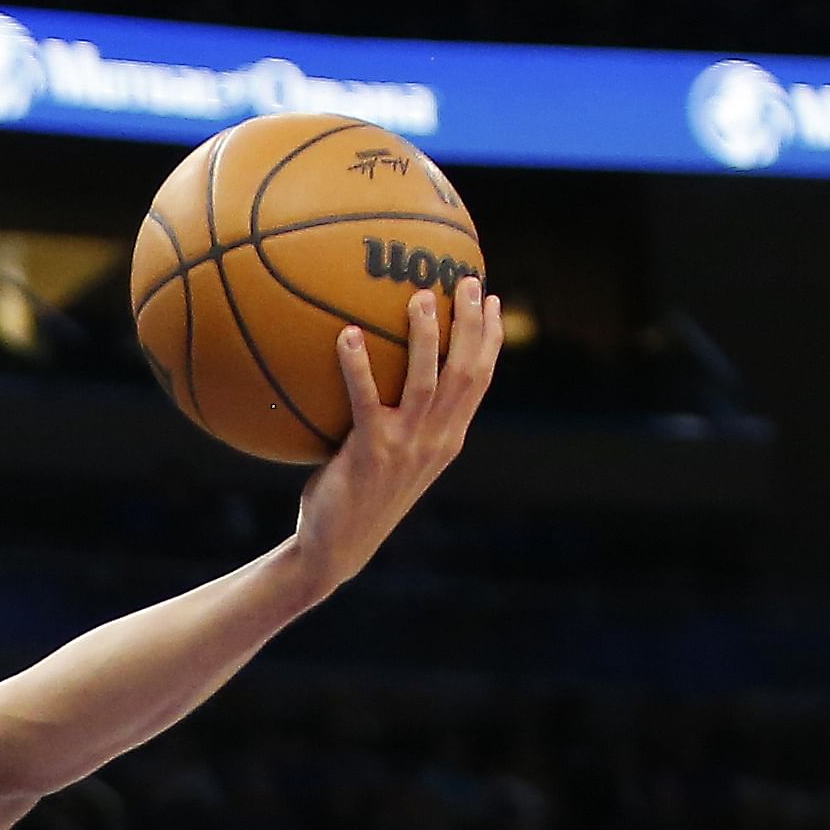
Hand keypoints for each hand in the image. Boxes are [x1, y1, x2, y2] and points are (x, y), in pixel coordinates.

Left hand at [289, 272, 498, 585]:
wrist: (336, 549)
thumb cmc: (358, 497)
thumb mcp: (392, 457)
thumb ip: (401, 420)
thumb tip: (386, 370)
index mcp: (448, 439)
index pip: (480, 380)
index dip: (490, 339)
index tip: (493, 300)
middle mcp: (436, 440)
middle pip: (466, 372)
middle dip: (471, 323)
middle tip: (468, 280)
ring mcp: (407, 447)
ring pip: (427, 381)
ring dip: (426, 336)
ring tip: (419, 295)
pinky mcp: (371, 453)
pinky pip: (365, 399)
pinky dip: (358, 365)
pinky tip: (346, 334)